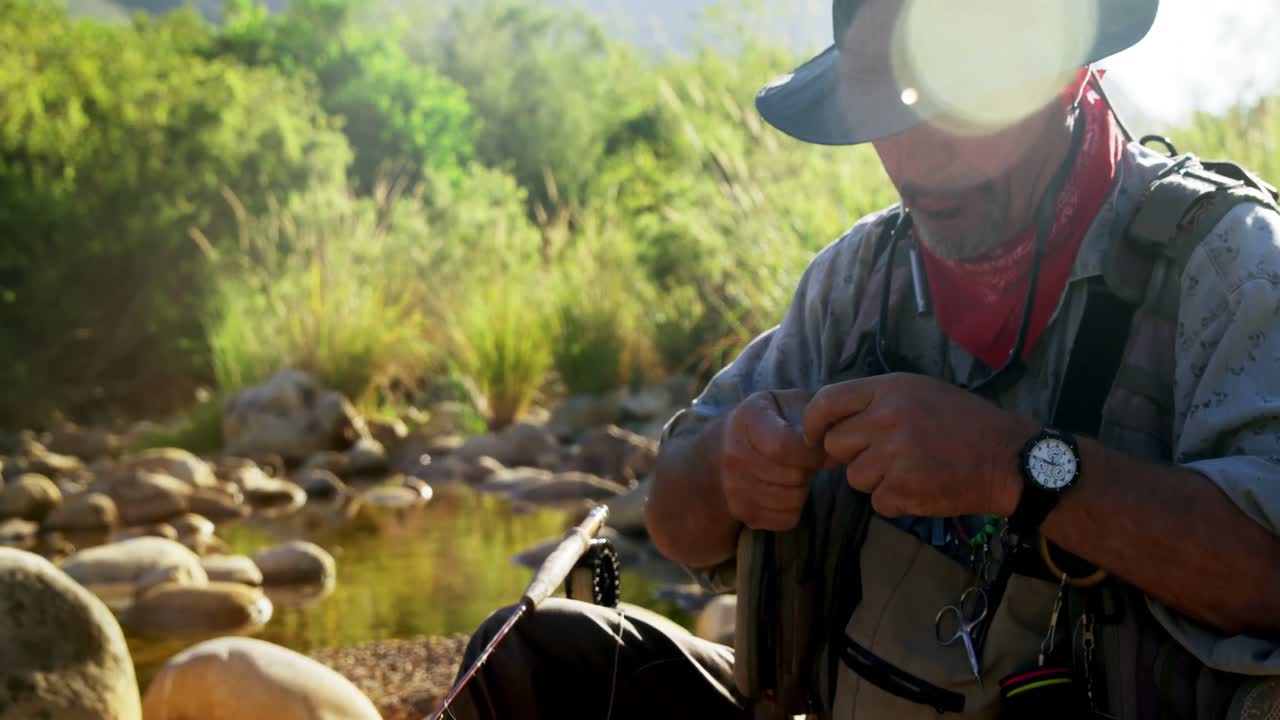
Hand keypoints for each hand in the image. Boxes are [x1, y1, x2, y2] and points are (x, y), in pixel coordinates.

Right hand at [719, 389, 832, 530]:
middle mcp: (733, 455)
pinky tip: (785, 488)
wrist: (728, 442)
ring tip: (794, 471)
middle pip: (792, 476)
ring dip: (803, 488)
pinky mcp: (742, 513)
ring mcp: (734, 487)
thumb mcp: (790, 403)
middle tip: (805, 459)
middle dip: (809, 469)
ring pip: (792, 500)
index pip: (781, 447)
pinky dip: (795, 506)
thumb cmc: (772, 418)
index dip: (810, 453)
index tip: (819, 447)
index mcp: (747, 420)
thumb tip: (833, 456)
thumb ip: (815, 421)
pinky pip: (786, 519)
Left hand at [801, 373, 1035, 518]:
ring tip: (911, 470)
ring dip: (876, 480)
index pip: (827, 401)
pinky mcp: (902, 489)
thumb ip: (877, 402)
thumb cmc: (965, 422)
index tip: (814, 436)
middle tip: (887, 454)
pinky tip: (922, 487)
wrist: (1009, 458)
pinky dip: (896, 501)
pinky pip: (877, 502)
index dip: (814, 422)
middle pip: (836, 445)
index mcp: (889, 390)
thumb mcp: (920, 392)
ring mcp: (893, 456)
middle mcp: (886, 419)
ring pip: (855, 477)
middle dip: (854, 454)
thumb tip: (834, 420)